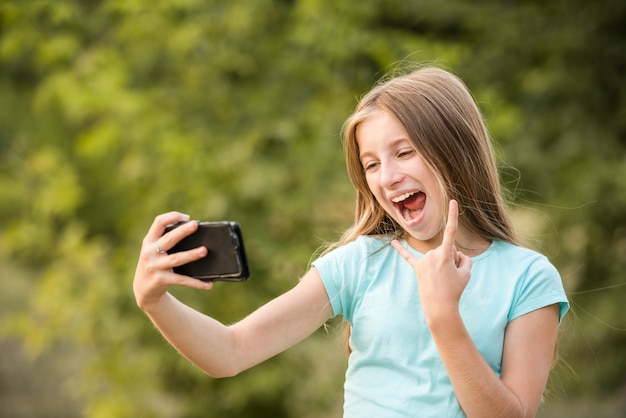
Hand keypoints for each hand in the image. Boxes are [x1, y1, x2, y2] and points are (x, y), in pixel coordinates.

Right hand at [133, 212, 211, 309]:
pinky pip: (182, 280)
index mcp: (149, 241)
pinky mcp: (161, 280)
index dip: (172, 216)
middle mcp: (150, 252)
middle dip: (182, 231)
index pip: (158, 222)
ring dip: (191, 254)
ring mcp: (155, 266)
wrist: (143, 289)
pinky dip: (196, 282)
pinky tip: (208, 284)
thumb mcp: (154, 250)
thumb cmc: (155, 264)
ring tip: (204, 251)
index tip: (187, 217)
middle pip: (168, 239)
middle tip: (195, 225)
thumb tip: (194, 232)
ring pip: (176, 259)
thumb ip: (167, 241)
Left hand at [391, 200, 472, 324]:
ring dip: (443, 265)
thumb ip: (465, 259)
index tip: (453, 201)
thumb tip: (457, 254)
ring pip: (437, 255)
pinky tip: (393, 243)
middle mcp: (432, 254)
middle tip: (452, 277)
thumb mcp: (467, 273)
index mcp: (445, 254)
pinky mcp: (417, 269)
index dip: (453, 215)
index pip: (452, 231)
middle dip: (453, 260)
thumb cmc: (455, 290)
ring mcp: (423, 261)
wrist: (440, 308)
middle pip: (447, 249)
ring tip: (443, 280)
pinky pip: (408, 257)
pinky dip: (400, 249)